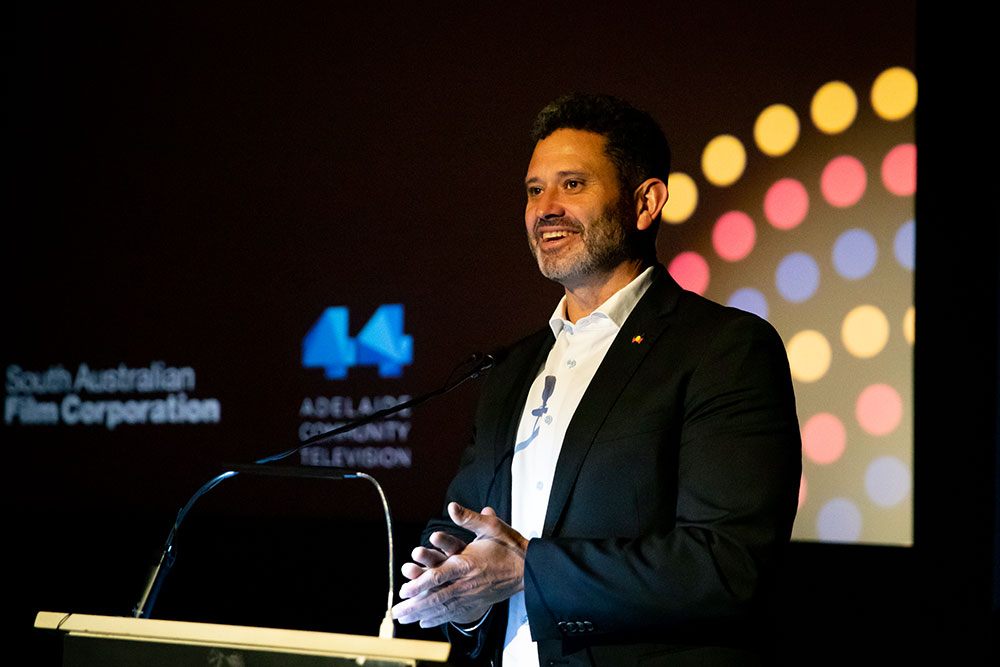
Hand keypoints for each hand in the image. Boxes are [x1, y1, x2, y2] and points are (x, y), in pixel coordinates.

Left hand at [392, 502, 528, 627]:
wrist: (529, 568)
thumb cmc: (509, 546)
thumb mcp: (491, 527)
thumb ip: (469, 518)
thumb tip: (452, 506)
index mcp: (467, 563)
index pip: (438, 576)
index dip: (419, 584)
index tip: (403, 590)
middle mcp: (466, 583)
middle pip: (435, 598)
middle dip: (414, 606)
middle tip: (396, 613)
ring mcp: (471, 595)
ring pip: (442, 608)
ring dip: (421, 614)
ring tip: (403, 620)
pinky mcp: (477, 603)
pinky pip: (454, 614)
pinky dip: (438, 619)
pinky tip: (424, 622)